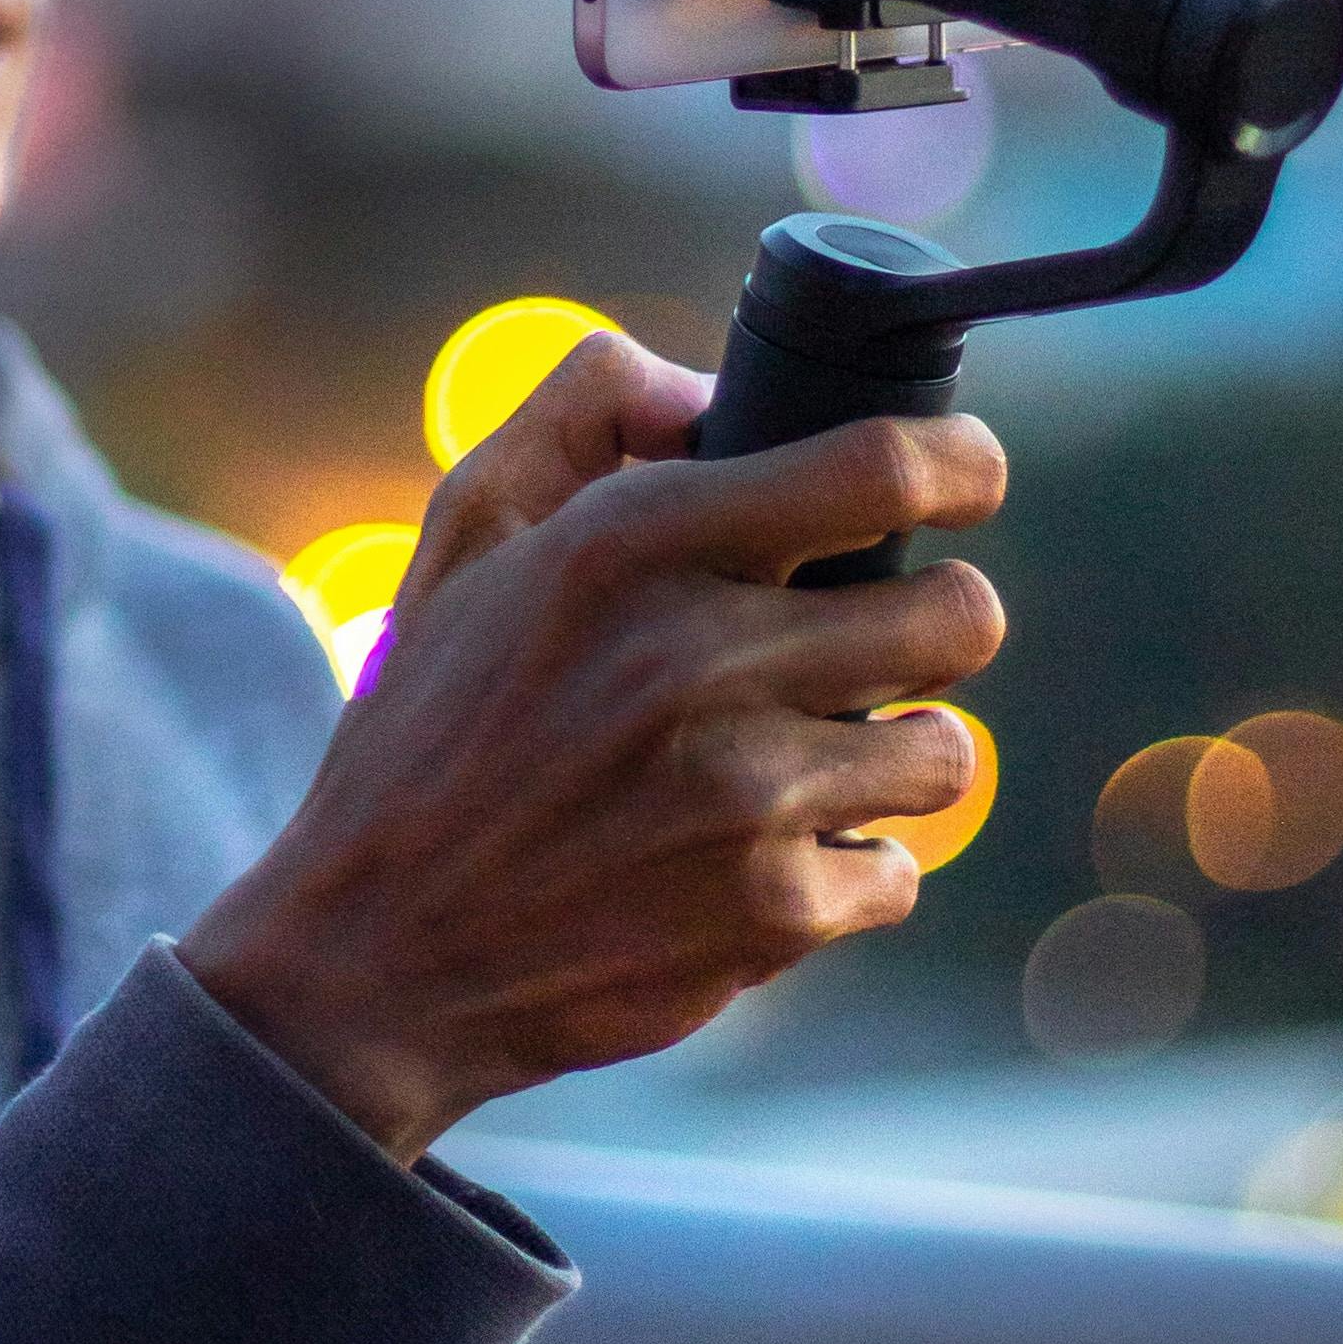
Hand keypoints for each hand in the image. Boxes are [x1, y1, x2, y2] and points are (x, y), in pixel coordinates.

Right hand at [182, 331, 1002, 1159]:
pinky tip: (759, 862)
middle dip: (939, 621)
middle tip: (880, 643)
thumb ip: (582, 412)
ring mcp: (744, 796)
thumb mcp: (465, 532)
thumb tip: (706, 388)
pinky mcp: (769, 914)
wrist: (375, 955)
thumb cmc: (428, 729)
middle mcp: (696, 660)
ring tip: (811, 761)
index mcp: (629, 545)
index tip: (967, 481)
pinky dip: (846, 871)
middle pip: (957, 615)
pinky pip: (898, 873)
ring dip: (896, 754)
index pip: (877, 467)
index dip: (960, 467)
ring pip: (943, 752)